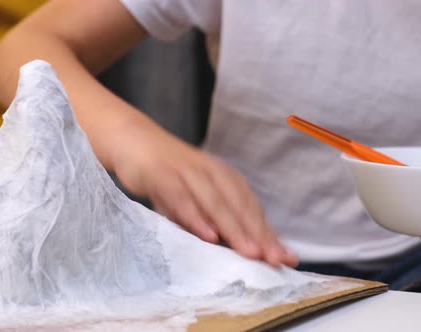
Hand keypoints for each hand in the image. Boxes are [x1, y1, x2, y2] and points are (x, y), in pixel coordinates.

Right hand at [113, 128, 297, 267]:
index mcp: (224, 178)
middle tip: (275, 260)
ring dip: (234, 228)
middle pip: (240, 206)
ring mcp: (187, 172)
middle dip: (259, 234)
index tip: (287, 259)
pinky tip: (208, 235)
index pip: (251, 208)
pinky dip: (196, 217)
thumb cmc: (168, 177)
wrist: (134, 140)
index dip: (269, 234)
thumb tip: (235, 251)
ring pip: (215, 202)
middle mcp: (211, 172)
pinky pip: (182, 198)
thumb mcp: (193, 198)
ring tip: (250, 253)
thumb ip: (212, 220)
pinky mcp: (162, 174)